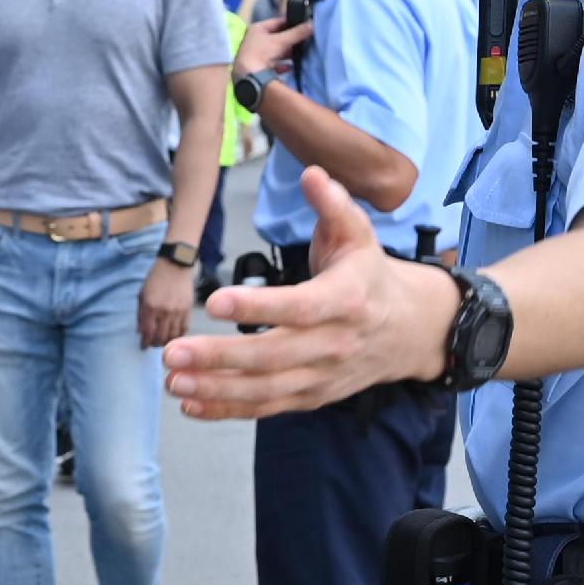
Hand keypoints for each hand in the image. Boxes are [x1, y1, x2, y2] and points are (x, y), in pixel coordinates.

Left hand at [138, 254, 197, 349]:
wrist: (175, 265)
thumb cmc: (155, 278)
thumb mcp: (142, 294)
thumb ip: (140, 313)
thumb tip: (140, 332)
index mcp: (150, 307)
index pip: (147, 333)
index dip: (145, 343)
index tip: (143, 347)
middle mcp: (164, 311)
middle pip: (161, 337)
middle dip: (155, 344)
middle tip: (153, 345)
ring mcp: (178, 311)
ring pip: (174, 336)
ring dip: (168, 341)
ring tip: (163, 342)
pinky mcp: (189, 310)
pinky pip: (185, 328)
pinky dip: (179, 335)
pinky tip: (175, 335)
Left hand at [165, 174, 455, 419]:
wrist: (410, 330)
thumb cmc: (369, 275)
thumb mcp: (359, 234)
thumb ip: (333, 204)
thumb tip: (312, 174)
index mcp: (346, 300)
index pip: (299, 307)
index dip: (257, 307)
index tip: (213, 301)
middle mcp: (334, 344)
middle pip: (273, 356)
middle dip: (220, 357)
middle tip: (173, 351)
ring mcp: (322, 375)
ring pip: (266, 389)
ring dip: (216, 389)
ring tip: (173, 380)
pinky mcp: (312, 396)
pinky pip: (267, 407)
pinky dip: (228, 409)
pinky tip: (191, 403)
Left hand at [240, 17, 311, 76]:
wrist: (248, 77)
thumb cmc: (262, 53)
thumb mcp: (281, 41)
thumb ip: (297, 33)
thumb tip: (312, 24)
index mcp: (257, 29)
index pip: (277, 22)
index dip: (291, 23)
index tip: (304, 26)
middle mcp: (255, 40)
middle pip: (276, 37)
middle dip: (290, 40)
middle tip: (305, 40)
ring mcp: (256, 54)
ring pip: (275, 51)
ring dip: (287, 53)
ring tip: (301, 53)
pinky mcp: (258, 68)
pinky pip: (273, 65)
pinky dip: (282, 66)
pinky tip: (291, 67)